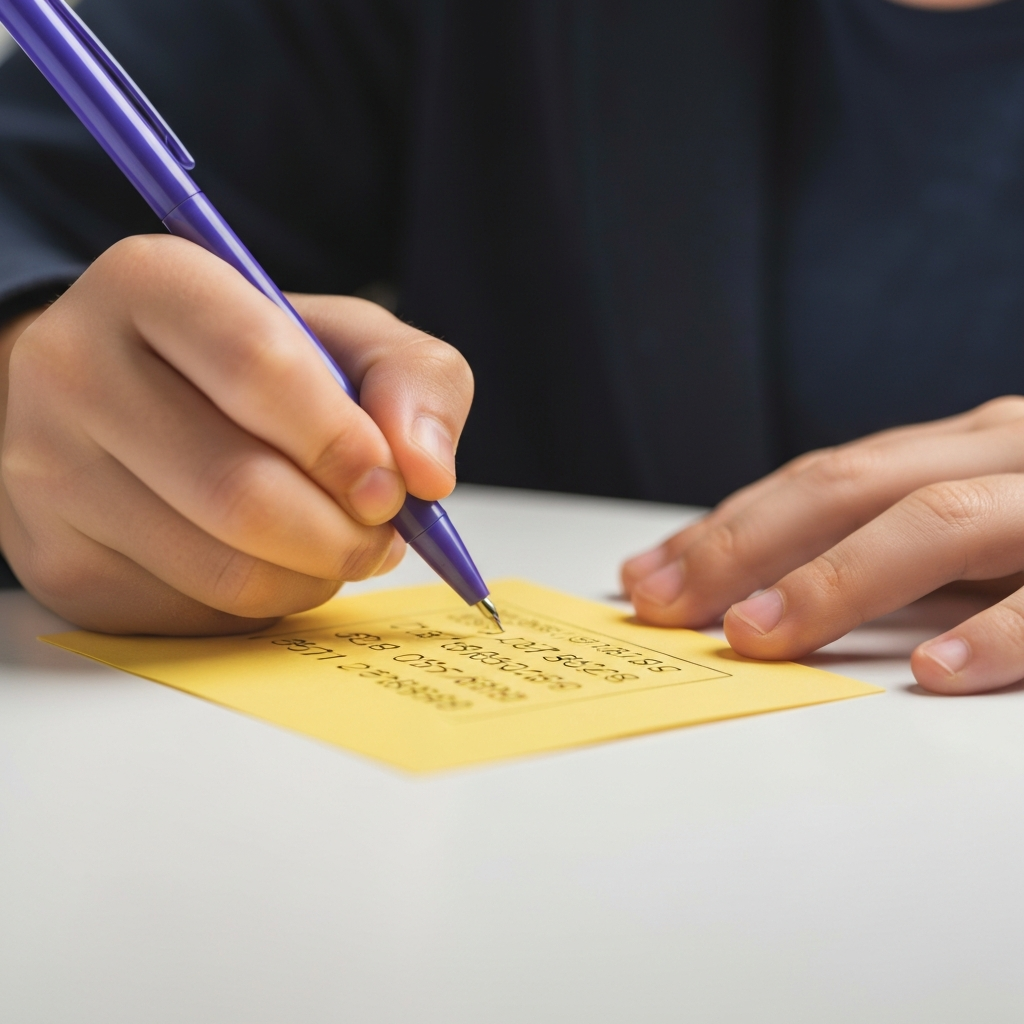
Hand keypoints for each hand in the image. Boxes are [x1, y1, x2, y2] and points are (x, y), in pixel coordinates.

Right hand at [0, 235, 471, 633]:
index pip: (255, 365)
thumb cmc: (250, 363)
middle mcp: (76, 370)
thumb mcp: (345, 337)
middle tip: (379, 536)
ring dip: (312, 576)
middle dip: (341, 534)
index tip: (391, 487)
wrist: (125, 396)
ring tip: (333, 545)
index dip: (341, 441)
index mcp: (152, 284)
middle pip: (238, 489)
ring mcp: (50, 474)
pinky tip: (270, 562)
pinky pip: (194, 614)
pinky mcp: (58, 561)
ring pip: (221, 568)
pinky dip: (263, 602)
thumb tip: (428, 472)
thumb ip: (412, 379)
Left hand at [621, 398, 1023, 693]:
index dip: (729, 527)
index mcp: (961, 449)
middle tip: (668, 603)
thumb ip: (889, 536)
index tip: (651, 574)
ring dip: (836, 579)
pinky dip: (993, 635)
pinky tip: (931, 670)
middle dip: (745, 544)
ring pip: (941, 521)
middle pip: (852, 487)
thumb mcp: (981, 518)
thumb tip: (760, 587)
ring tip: (758, 631)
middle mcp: (1001, 455)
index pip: (821, 480)